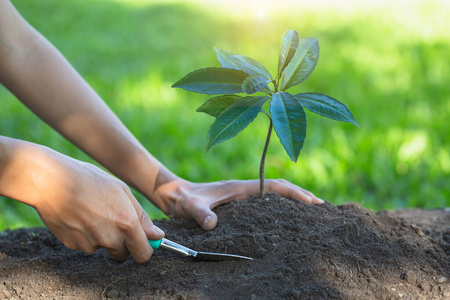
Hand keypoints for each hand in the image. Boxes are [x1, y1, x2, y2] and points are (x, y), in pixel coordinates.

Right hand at [27, 149, 164, 262]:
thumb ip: (141, 217)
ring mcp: (90, 244)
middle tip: (114, 221)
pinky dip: (85, 235)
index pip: (143, 254)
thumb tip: (157, 236)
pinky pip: (86, 244)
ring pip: (103, 247)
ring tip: (92, 212)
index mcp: (126, 224)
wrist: (53, 182)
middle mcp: (110, 238)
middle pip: (124, 254)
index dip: (144, 249)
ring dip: (102, 237)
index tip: (142, 242)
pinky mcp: (73, 246)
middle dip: (123, 244)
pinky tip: (79, 216)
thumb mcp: (122, 191)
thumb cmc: (90, 180)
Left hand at [154, 177, 322, 230]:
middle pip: (280, 189)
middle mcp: (244, 190)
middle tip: (321, 207)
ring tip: (311, 213)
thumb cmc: (183, 199)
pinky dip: (280, 208)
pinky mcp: (239, 203)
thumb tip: (213, 224)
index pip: (274, 187)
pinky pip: (265, 204)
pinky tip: (285, 219)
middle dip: (301, 196)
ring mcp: (243, 196)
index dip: (294, 193)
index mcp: (239, 188)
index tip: (312, 202)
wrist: (175, 195)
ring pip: (274, 196)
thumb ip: (200, 213)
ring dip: (293, 201)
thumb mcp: (190, 206)